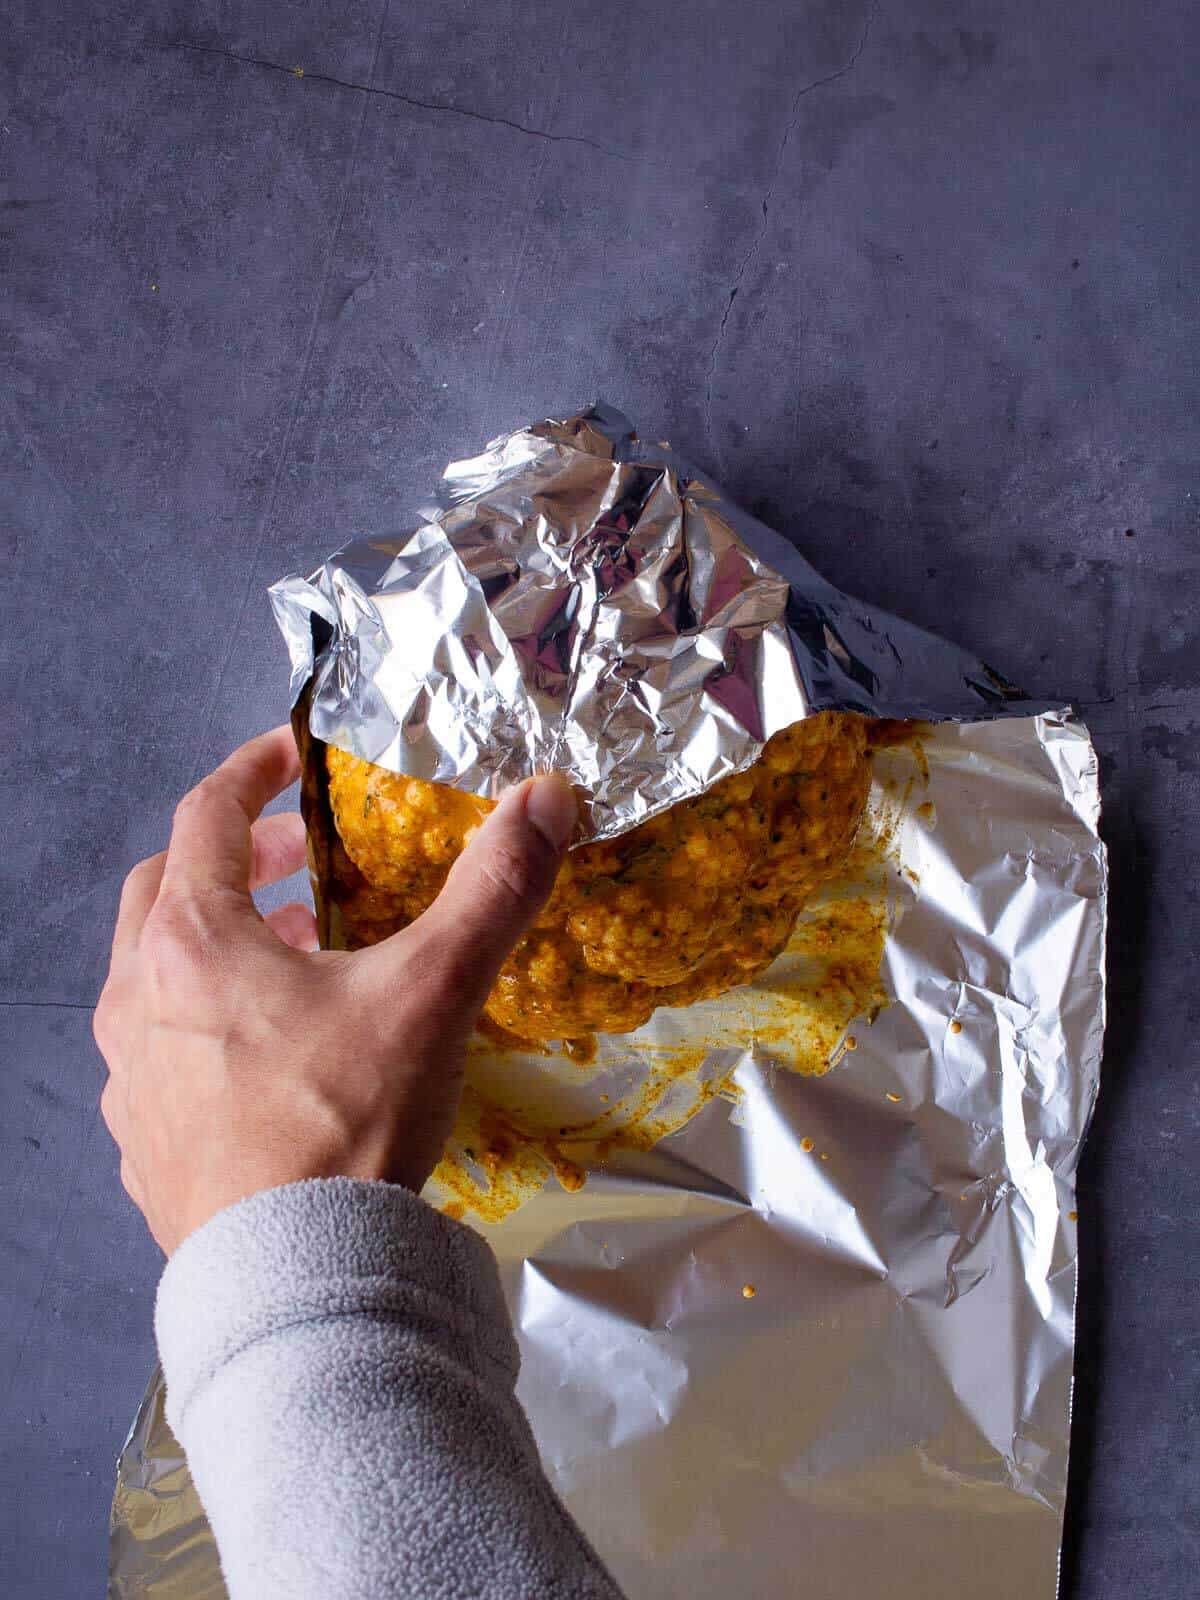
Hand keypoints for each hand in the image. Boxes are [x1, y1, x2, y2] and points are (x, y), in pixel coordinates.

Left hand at [94, 725, 575, 1254]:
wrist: (295, 1280)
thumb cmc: (348, 1120)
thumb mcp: (430, 991)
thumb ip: (492, 888)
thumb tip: (548, 797)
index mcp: (191, 942)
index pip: (205, 815)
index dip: (251, 771)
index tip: (290, 755)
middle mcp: (139, 999)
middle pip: (165, 890)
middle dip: (235, 860)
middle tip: (301, 863)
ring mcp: (132, 1079)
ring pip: (156, 977)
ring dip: (220, 946)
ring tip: (297, 958)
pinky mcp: (143, 1145)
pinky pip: (161, 1054)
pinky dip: (206, 1025)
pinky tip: (269, 1058)